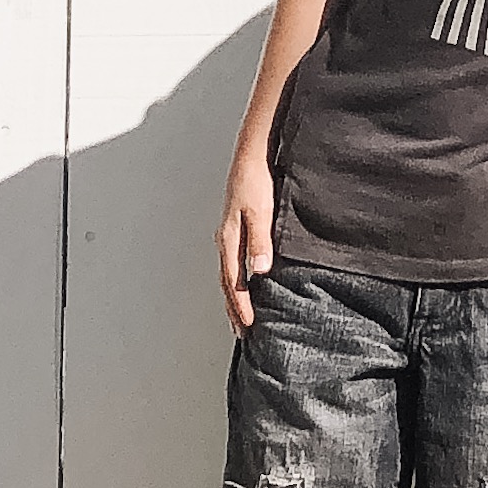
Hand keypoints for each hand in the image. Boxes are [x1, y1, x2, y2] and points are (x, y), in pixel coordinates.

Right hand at [217, 146, 275, 333]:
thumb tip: (260, 271)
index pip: (233, 281)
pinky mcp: (237, 227)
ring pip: (229, 273)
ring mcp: (230, 233)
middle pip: (227, 282)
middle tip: (241, 332)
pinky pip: (234, 261)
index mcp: (229, 238)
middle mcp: (226, 239)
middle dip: (233, 307)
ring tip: (241, 315)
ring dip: (234, 295)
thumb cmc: (256, 180)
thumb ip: (261, 241)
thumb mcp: (261, 211)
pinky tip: (247, 282)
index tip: (247, 325)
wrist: (252, 156)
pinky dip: (237, 278)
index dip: (240, 304)